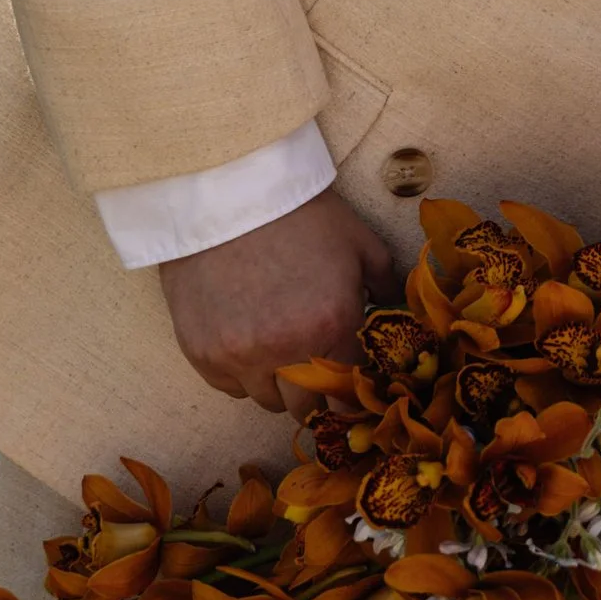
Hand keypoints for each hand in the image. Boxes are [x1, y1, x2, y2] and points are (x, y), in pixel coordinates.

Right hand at [157, 189, 398, 410]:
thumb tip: (398, 315)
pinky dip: (241, 374)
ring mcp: (239, 355)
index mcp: (332, 327)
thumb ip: (386, 287)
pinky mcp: (202, 352)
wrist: (226, 190)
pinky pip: (229, 387)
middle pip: (307, 410)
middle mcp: (286, 351)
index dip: (352, 396)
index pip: (349, 397)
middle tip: (315, 365)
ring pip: (267, 402)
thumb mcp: (360, 244)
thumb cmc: (301, 214)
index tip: (350, 387)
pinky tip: (247, 340)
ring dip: (278, 384)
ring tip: (279, 348)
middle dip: (317, 394)